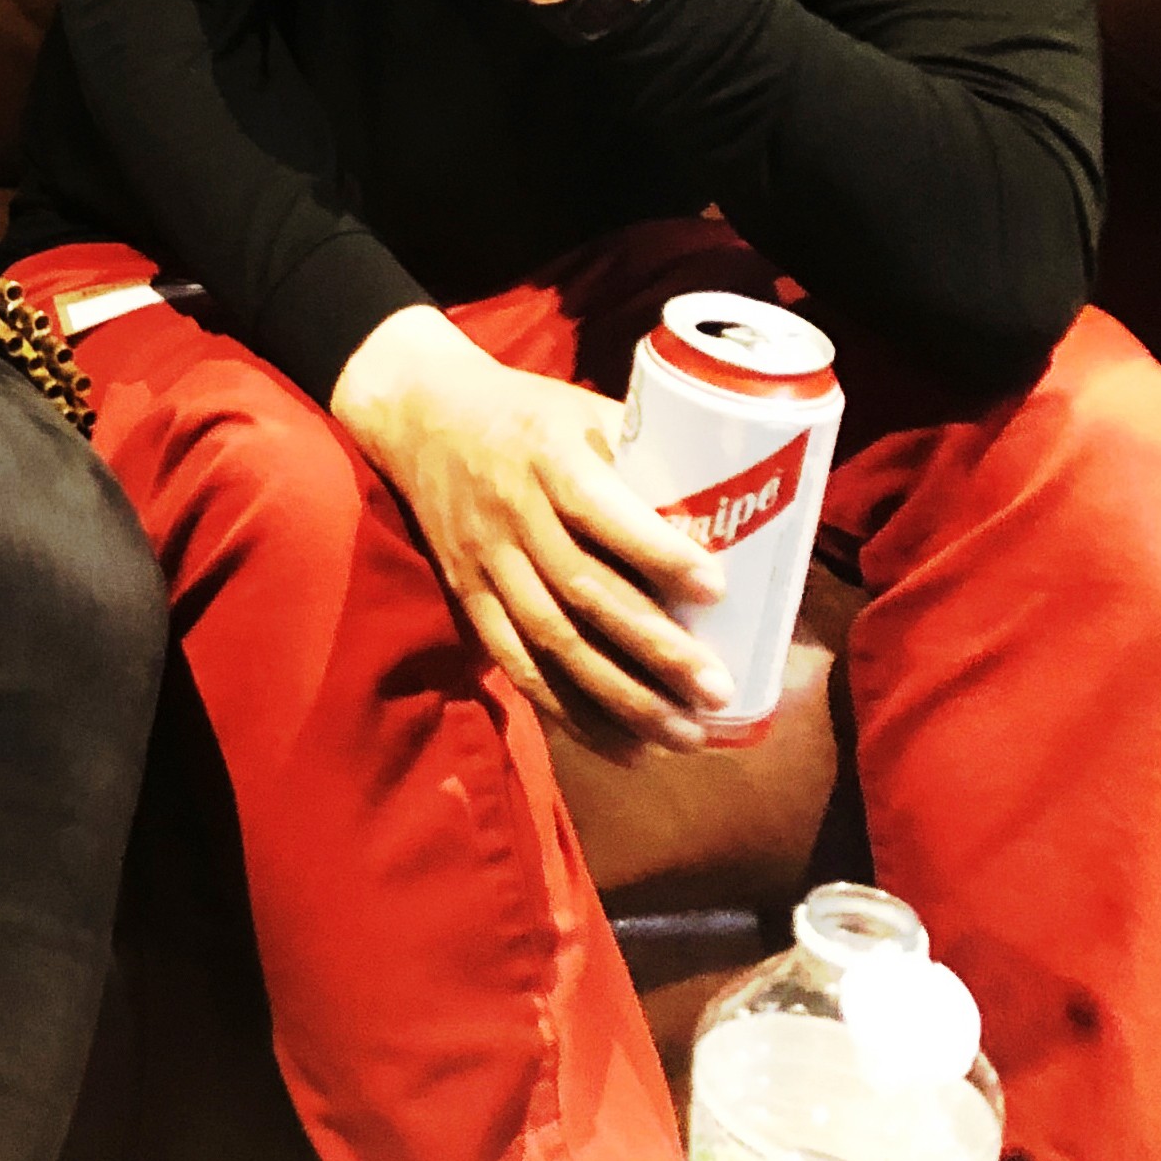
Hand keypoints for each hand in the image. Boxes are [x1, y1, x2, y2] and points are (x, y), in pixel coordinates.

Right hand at [329, 308, 730, 751]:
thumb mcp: (582, 411)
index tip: (717, 588)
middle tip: (717, 689)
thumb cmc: (526, 414)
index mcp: (545, 455)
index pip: (597, 509)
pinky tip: (626, 748)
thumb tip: (739, 514)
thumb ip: (645, 458)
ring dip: (621, 697)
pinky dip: (571, 713)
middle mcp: (512, 513)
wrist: (421, 416)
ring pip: (553, 641)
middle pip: (581, 591)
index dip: (655, 552)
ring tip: (685, 735)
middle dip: (654, 648)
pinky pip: (520, 666)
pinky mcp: (470, 598)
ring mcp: (487, 562)